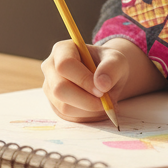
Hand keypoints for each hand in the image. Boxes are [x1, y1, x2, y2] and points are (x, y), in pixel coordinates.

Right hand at [41, 36, 164, 121]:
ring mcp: (50, 88)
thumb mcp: (117, 60)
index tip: (102, 89)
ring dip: (89, 110)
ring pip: (64, 106)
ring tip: (105, 103)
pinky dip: (87, 116)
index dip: (83, 79)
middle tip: (105, 101)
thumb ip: (112, 68)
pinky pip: (69, 116)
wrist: (105, 77)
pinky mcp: (55, 105)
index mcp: (62, 50)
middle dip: (86, 100)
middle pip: (59, 89)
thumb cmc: (108, 65)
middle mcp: (50, 68)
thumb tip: (101, 84)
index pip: (65, 65)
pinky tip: (98, 108)